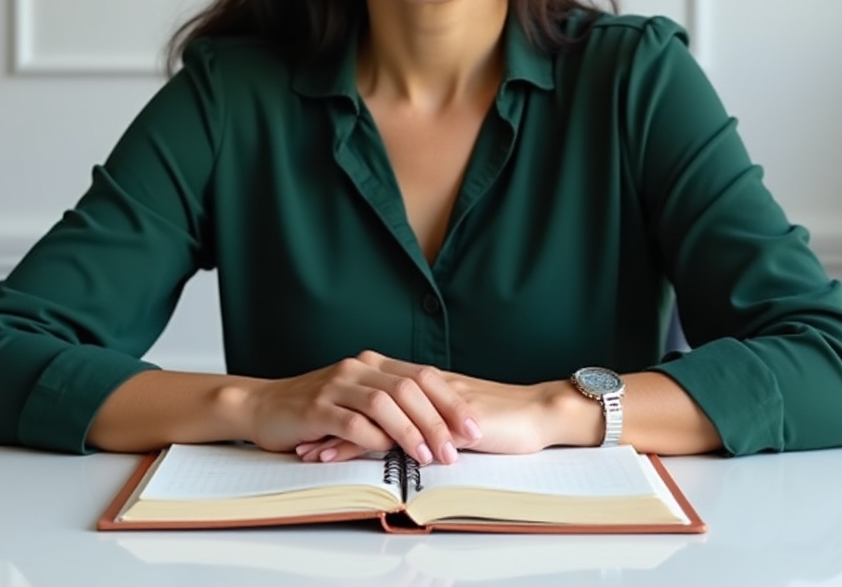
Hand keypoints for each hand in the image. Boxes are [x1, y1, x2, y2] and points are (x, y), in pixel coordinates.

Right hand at [245, 350, 481, 465]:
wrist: (263, 406)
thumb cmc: (316, 409)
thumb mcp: (358, 401)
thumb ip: (391, 407)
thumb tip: (435, 430)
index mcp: (374, 364)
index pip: (423, 376)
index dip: (451, 402)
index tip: (474, 429)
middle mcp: (358, 368)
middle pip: (409, 388)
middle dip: (438, 420)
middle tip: (457, 449)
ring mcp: (336, 385)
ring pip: (384, 402)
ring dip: (411, 430)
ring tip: (428, 456)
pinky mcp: (316, 407)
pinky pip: (351, 421)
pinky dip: (372, 437)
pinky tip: (385, 452)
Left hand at [294, 361, 572, 462]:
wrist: (541, 414)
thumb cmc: (507, 420)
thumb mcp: (463, 418)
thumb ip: (436, 418)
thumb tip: (413, 433)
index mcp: (428, 383)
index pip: (375, 394)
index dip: (345, 407)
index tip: (316, 422)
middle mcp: (425, 385)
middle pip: (366, 399)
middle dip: (331, 418)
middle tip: (300, 436)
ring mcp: (433, 399)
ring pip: (375, 413)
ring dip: (340, 434)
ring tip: (310, 451)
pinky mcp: (443, 418)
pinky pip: (400, 431)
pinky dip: (368, 443)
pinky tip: (347, 456)